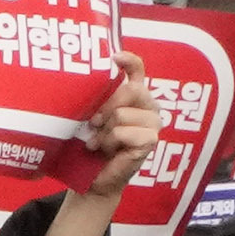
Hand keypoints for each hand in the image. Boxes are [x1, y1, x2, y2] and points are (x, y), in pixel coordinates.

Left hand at [44, 72, 164, 235]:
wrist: (91, 178)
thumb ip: (94, 98)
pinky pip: (125, 131)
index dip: (129, 60)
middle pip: (130, 90)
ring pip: (123, 113)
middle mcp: (148, 105)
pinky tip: (106, 150)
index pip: (137, 69)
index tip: (114, 57)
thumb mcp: (88, 117)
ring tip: (98, 142)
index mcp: (134, 95)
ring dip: (104, 131)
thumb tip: (81, 79)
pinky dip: (110, 142)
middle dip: (105, 107)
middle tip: (92, 124)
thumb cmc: (89, 146)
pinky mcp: (151, 140)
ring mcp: (153, 123)